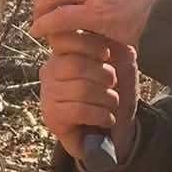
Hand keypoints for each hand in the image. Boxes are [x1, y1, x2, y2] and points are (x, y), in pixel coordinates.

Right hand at [39, 31, 138, 163]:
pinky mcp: (51, 116)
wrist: (108, 133)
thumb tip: (123, 48)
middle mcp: (50, 71)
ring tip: (111, 104)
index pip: (65, 38)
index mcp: (63, 53)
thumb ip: (118, 49)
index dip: (90, 45)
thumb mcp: (119, 65)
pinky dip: (101, 115)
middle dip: (104, 75)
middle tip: (113, 85)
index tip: (107, 55)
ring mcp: (48, 94)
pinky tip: (106, 119)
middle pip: (76, 65)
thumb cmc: (111, 94)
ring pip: (81, 90)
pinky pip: (80, 111)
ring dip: (107, 98)